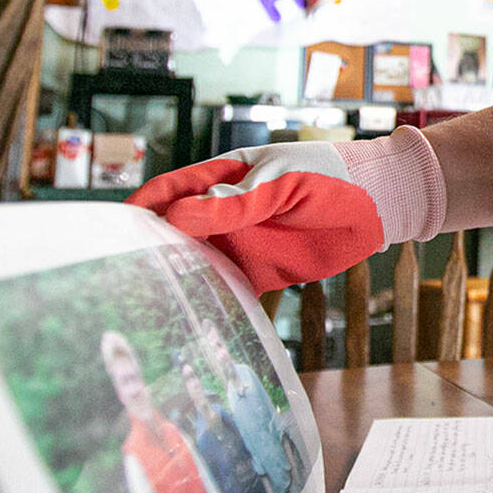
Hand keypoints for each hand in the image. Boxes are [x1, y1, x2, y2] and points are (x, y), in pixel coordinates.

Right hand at [129, 130, 442, 289]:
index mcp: (224, 176)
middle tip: (121, 277)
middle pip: (177, 231)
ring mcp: (243, 241)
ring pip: (199, 262)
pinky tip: (192, 318)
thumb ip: (232, 203)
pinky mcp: (264, 270)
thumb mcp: (278, 182)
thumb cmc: (328, 174)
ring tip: (144, 304)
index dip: (143, 208)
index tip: (113, 228)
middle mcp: (226, 211)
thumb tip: (177, 218)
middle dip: (152, 250)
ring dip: (178, 279)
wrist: (379, 201)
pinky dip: (212, 300)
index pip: (172, 190)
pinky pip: (230, 286)